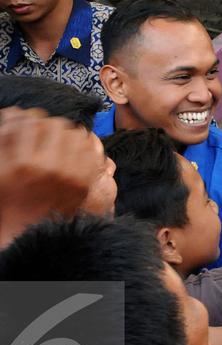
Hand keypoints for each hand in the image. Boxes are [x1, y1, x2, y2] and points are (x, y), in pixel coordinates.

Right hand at [0, 108, 102, 229]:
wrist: (30, 231)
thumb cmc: (10, 199)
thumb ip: (5, 139)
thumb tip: (15, 112)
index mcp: (23, 164)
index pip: (30, 123)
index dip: (27, 119)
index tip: (26, 123)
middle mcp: (50, 167)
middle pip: (55, 125)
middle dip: (47, 125)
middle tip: (42, 133)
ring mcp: (72, 175)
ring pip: (76, 134)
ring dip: (65, 134)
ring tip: (56, 142)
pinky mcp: (86, 182)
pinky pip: (90, 150)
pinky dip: (82, 147)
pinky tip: (71, 152)